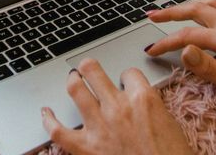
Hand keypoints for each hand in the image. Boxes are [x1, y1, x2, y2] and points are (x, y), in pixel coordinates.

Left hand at [41, 58, 193, 154]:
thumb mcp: (169, 124)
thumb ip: (150, 108)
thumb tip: (139, 104)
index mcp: (144, 99)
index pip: (128, 73)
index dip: (126, 77)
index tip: (125, 83)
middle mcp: (118, 107)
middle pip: (94, 71)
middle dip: (89, 68)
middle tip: (88, 69)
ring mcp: (99, 126)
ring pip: (75, 89)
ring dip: (72, 81)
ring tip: (72, 80)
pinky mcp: (85, 148)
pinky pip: (57, 130)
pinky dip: (48, 119)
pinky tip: (46, 113)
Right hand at [146, 0, 215, 114]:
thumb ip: (208, 66)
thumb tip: (184, 49)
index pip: (189, 36)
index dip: (166, 42)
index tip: (151, 50)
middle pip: (198, 10)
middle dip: (172, 12)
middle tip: (152, 16)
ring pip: (212, 6)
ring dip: (189, 6)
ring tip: (173, 11)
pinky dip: (206, 8)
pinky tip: (205, 16)